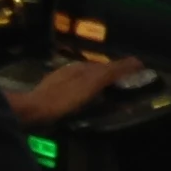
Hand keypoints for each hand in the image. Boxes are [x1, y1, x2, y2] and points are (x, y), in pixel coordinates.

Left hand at [5, 57, 140, 123]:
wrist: (31, 110)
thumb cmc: (64, 98)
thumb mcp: (91, 84)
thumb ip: (111, 72)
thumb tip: (136, 60)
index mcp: (82, 66)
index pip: (108, 64)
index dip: (124, 66)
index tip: (139, 69)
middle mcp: (72, 69)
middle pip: (97, 69)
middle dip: (112, 72)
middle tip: (127, 80)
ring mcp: (60, 79)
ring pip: (85, 77)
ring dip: (99, 81)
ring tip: (110, 90)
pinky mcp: (53, 92)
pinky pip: (77, 86)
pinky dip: (88, 89)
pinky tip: (86, 97)